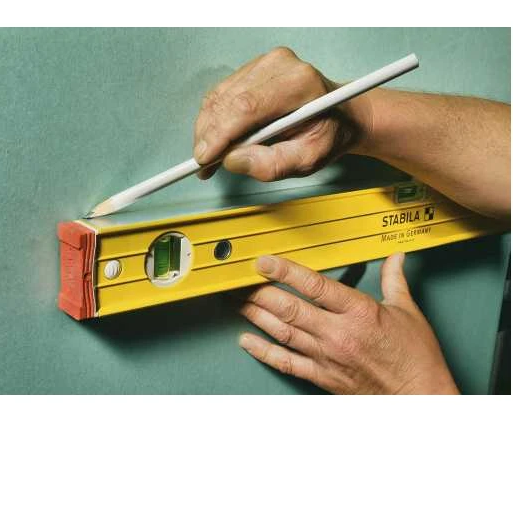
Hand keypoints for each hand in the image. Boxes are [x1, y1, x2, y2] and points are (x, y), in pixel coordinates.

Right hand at [193, 47, 373, 180]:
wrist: (343, 114)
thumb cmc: (329, 135)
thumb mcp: (311, 159)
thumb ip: (274, 164)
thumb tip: (233, 160)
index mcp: (299, 83)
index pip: (247, 106)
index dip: (220, 134)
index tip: (204, 159)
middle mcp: (280, 64)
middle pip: (228, 100)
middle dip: (208, 136)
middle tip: (203, 166)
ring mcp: (265, 62)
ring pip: (219, 97)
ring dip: (207, 129)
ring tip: (210, 157)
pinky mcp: (254, 67)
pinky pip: (222, 94)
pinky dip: (213, 119)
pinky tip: (216, 140)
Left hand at [238, 253, 458, 394]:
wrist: (420, 399)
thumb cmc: (415, 357)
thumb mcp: (407, 312)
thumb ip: (394, 280)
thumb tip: (395, 257)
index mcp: (359, 311)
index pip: (314, 285)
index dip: (285, 271)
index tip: (265, 261)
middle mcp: (338, 333)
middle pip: (289, 308)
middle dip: (260, 292)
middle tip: (240, 281)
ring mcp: (327, 357)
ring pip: (282, 332)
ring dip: (256, 315)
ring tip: (236, 301)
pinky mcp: (322, 376)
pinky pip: (286, 363)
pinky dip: (263, 351)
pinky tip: (247, 341)